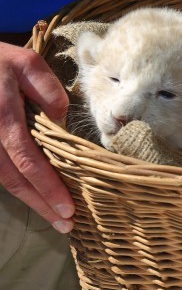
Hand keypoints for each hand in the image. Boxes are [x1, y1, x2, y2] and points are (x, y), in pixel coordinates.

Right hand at [0, 42, 72, 232]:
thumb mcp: (26, 63)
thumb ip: (47, 89)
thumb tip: (61, 120)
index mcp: (3, 117)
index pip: (27, 159)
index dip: (46, 186)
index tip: (67, 207)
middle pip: (14, 179)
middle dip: (41, 204)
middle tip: (66, 226)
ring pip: (4, 180)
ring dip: (31, 201)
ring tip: (56, 219)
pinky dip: (19, 186)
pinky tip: (37, 197)